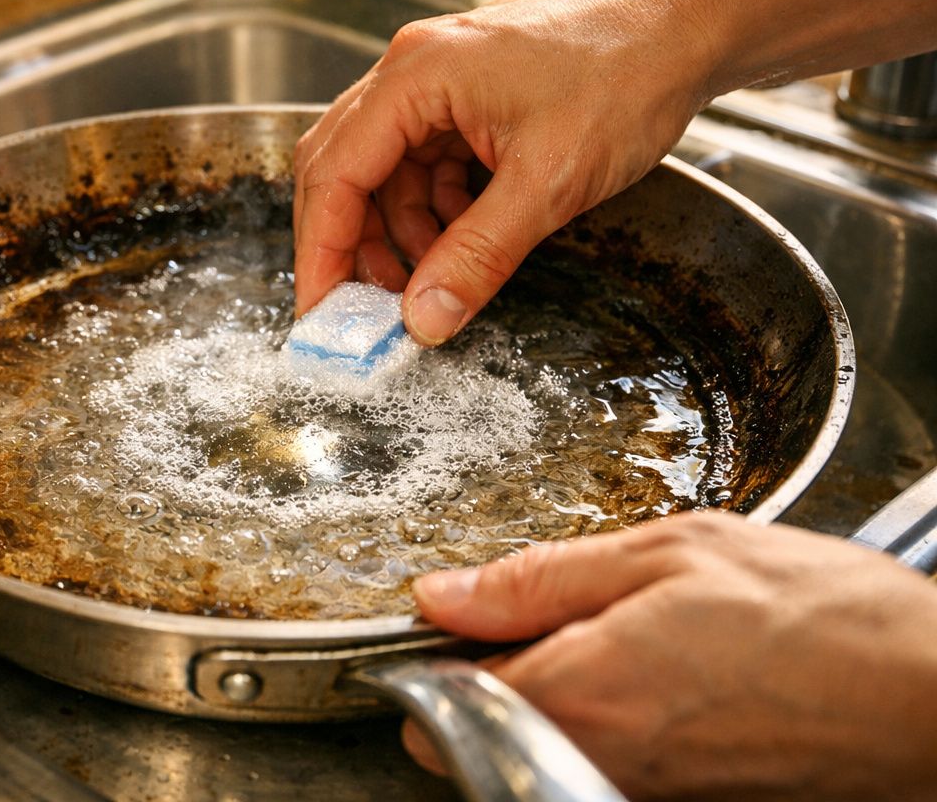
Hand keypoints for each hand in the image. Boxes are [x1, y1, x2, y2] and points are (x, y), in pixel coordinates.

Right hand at [292, 0, 718, 344]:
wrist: (685, 36)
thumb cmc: (625, 81)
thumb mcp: (547, 186)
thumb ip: (476, 257)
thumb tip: (422, 319)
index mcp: (416, 75)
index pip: (334, 172)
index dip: (321, 250)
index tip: (322, 313)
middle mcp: (412, 68)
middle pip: (344, 169)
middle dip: (351, 245)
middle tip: (361, 310)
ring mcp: (437, 80)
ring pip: (383, 171)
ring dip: (397, 232)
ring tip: (427, 282)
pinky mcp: (463, 97)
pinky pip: (422, 163)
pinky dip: (431, 211)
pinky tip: (461, 242)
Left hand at [408, 512, 936, 799]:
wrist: (931, 695)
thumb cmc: (818, 616)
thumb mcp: (667, 552)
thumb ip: (541, 577)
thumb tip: (446, 594)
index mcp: (577, 690)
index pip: (443, 699)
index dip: (440, 650)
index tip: (457, 612)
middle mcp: (596, 758)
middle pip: (489, 729)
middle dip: (495, 671)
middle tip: (552, 610)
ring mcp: (641, 790)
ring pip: (546, 743)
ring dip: (558, 688)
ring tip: (627, 631)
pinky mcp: (682, 801)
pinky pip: (605, 757)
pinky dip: (609, 711)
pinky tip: (664, 667)